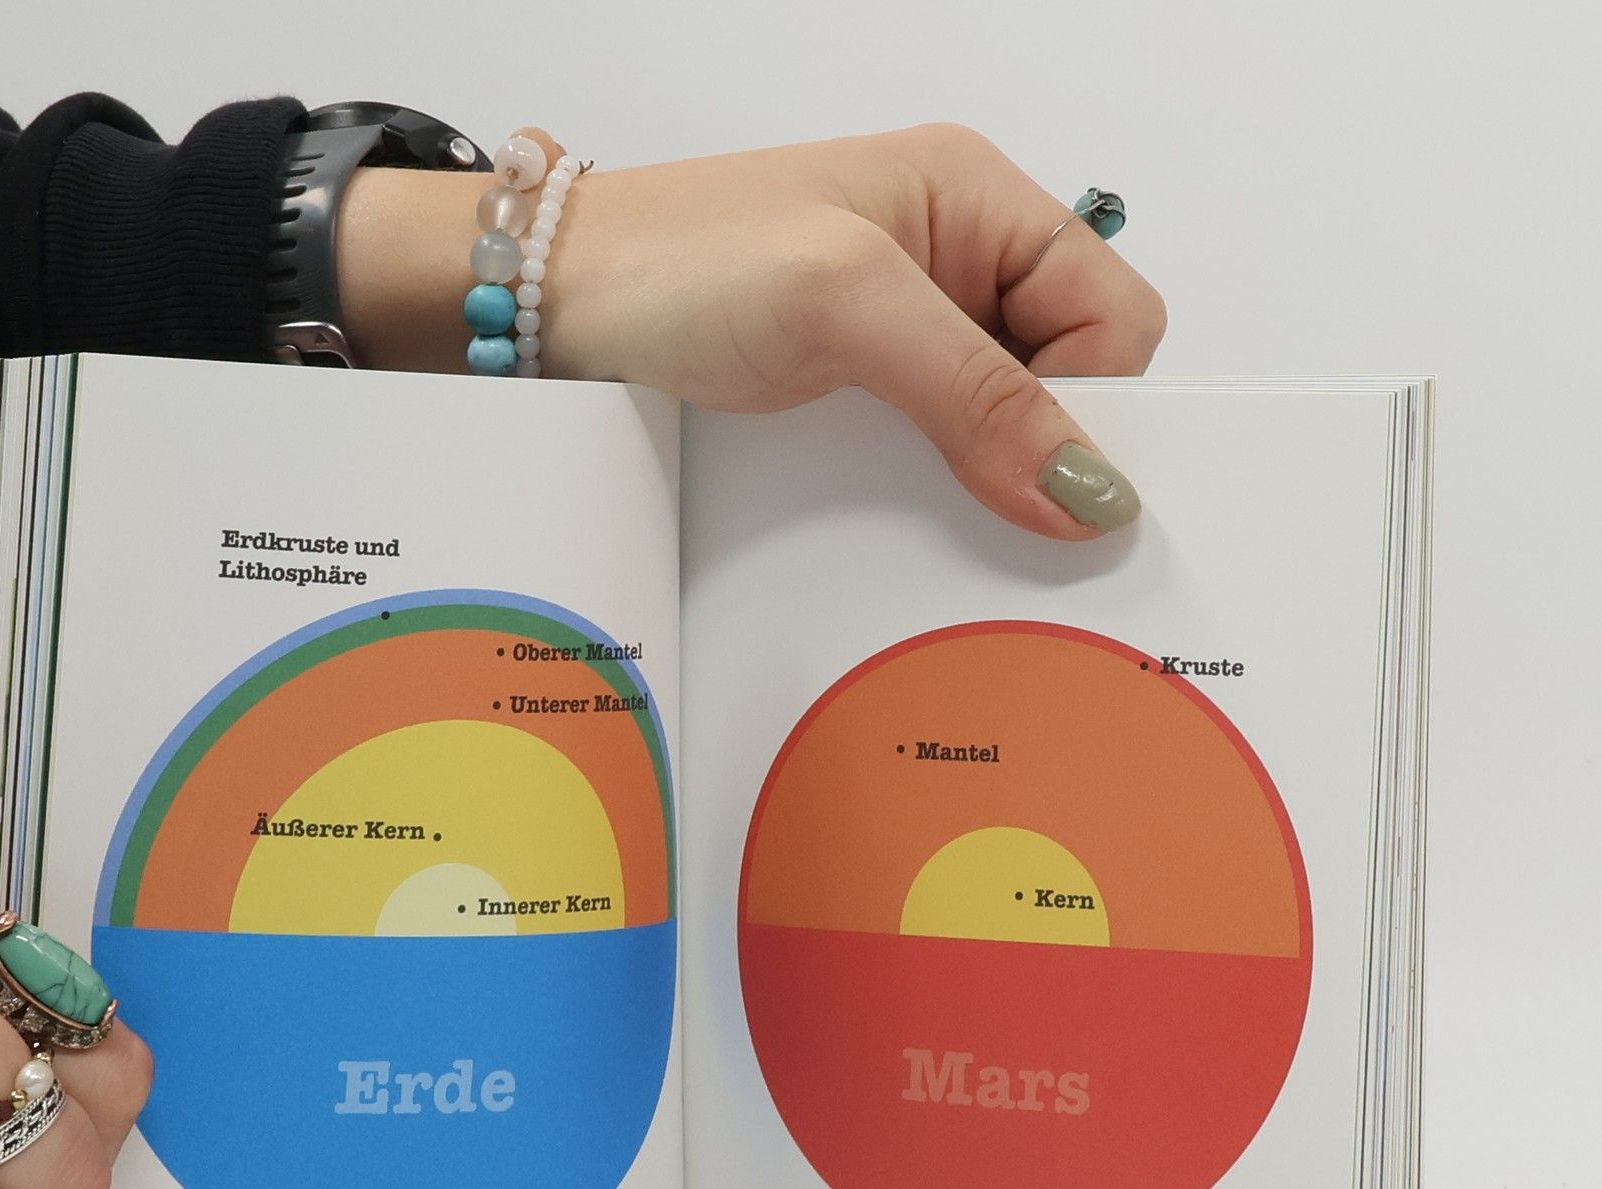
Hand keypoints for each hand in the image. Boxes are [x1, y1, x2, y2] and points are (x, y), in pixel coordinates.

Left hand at [338, 125, 1166, 537]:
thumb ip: (975, 391)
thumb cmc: (678, 260)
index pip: (1113, 311)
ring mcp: (904, 330)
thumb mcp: (845, 306)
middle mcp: (954, 260)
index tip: (1056, 479)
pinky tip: (908, 513)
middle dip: (1050, 445)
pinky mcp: (857, 388)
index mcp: (977, 199)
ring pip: (1004, 422)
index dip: (1101, 399)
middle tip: (1007, 508)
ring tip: (948, 512)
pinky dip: (938, 490)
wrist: (550, 304)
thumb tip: (1087, 488)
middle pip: (1071, 373)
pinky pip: (936, 450)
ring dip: (990, 477)